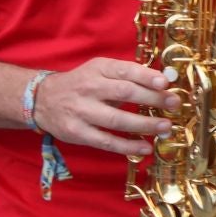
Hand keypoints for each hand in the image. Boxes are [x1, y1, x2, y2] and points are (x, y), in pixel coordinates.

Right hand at [31, 58, 177, 157]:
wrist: (41, 99)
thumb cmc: (82, 84)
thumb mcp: (101, 71)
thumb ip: (129, 75)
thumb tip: (165, 81)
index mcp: (98, 69)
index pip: (124, 71)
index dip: (146, 76)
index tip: (165, 82)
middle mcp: (89, 88)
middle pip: (124, 93)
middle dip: (152, 99)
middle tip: (174, 104)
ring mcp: (82, 112)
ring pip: (117, 120)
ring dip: (144, 125)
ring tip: (166, 127)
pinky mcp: (77, 133)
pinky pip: (106, 141)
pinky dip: (127, 146)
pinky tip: (145, 148)